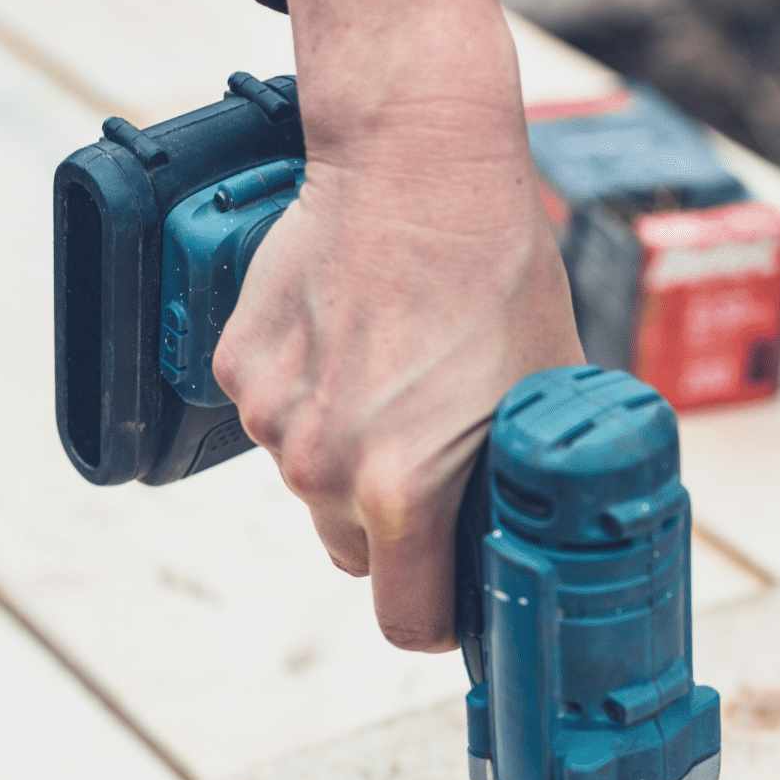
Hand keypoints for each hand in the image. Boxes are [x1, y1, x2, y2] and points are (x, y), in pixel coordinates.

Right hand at [213, 0, 583, 650]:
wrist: (416, 158)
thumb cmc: (495, 267)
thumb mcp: (541, 390)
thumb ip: (520, 480)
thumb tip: (536, 535)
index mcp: (401, 491)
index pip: (408, 621)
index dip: (442, 616)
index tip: (462, 593)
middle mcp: (321, 468)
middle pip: (356, 554)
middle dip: (397, 528)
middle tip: (440, 459)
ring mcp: (271, 417)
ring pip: (313, 484)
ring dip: (349, 456)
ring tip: (400, 377)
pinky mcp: (238, 366)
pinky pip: (277, 417)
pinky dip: (309, 396)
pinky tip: (354, 338)